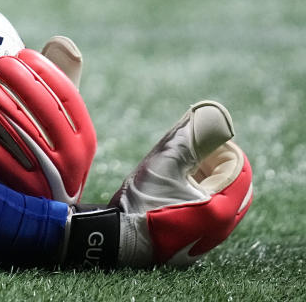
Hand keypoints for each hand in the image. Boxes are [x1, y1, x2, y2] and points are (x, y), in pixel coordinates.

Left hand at [0, 36, 95, 204]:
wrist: (52, 222)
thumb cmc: (50, 158)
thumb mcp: (62, 127)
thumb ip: (60, 86)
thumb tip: (59, 41)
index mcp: (83, 137)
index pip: (68, 98)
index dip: (46, 72)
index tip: (22, 53)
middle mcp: (73, 158)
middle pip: (48, 114)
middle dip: (24, 84)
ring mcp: (52, 179)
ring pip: (27, 139)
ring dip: (4, 111)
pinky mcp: (28, 197)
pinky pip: (4, 169)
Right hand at [63, 101, 252, 267]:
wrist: (119, 241)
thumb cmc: (140, 204)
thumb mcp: (163, 164)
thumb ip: (187, 139)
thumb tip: (205, 114)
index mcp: (221, 210)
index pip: (240, 170)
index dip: (224, 148)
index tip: (204, 139)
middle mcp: (222, 228)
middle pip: (234, 186)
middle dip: (217, 164)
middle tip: (194, 152)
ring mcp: (209, 239)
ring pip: (221, 200)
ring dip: (207, 180)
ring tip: (181, 168)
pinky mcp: (195, 245)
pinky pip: (208, 215)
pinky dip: (199, 197)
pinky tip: (174, 189)